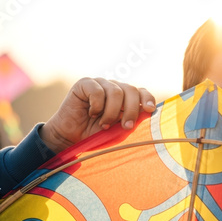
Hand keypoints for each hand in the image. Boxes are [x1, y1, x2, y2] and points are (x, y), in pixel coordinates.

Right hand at [40, 78, 155, 152]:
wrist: (71, 137)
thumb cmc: (96, 134)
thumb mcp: (118, 131)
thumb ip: (132, 121)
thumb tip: (148, 112)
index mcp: (125, 97)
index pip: (141, 92)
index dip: (147, 98)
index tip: (150, 109)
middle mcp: (114, 87)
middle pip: (131, 90)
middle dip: (131, 110)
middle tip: (126, 126)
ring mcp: (100, 83)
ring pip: (115, 92)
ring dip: (111, 112)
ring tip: (104, 124)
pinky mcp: (85, 83)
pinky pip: (97, 91)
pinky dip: (97, 106)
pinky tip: (91, 113)